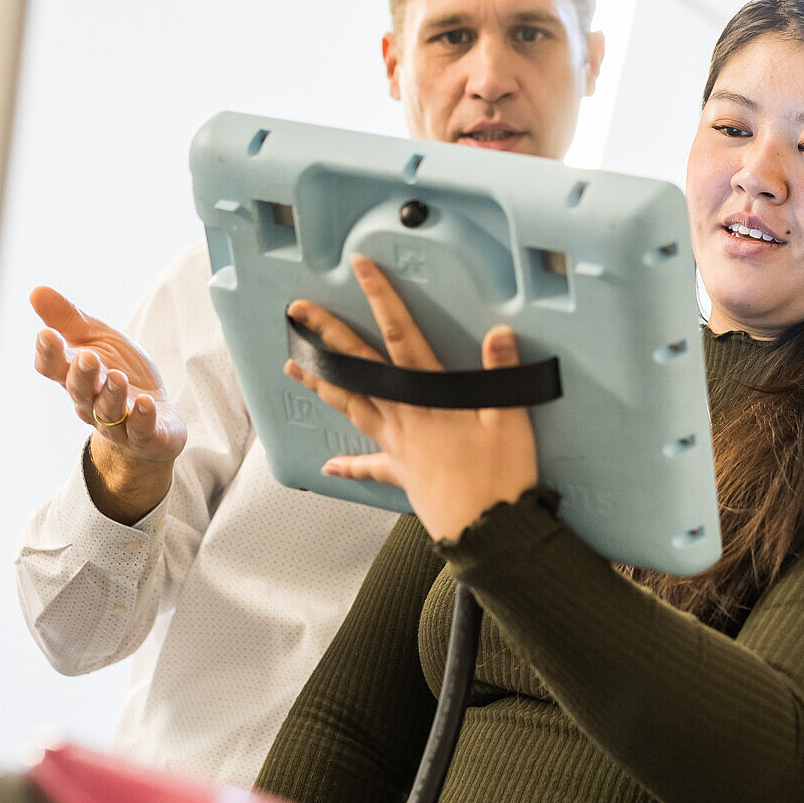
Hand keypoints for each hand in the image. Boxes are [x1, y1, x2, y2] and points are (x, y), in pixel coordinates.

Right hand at [31, 286, 186, 523]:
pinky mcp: (148, 437)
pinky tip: (146, 403)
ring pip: (108, 412)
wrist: (154, 418)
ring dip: (112, 395)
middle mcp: (91, 403)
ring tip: (118, 376)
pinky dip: (143, 419)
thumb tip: (36, 290)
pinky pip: (142, 431)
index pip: (54, 368)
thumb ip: (69, 319)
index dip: (49, 354)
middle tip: (87, 357)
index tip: (47, 334)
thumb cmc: (119, 373)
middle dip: (82, 375)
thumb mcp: (97, 340)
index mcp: (75, 377)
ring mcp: (119, 424)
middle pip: (80, 391)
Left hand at [283, 256, 538, 542]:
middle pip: (358, 368)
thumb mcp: (511, 420)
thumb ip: (501, 374)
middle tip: (298, 313)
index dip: (383, 299)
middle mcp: (404, 417)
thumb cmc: (502, 478)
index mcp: (429, 398)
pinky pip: (369, 468)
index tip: (362, 269)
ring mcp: (397, 447)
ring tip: (292, 367)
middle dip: (327, 336)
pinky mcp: (401, 475)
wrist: (490, 532)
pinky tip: (327, 467)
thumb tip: (499, 332)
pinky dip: (349, 466)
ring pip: (351, 407)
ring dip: (321, 385)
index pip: (401, 337)